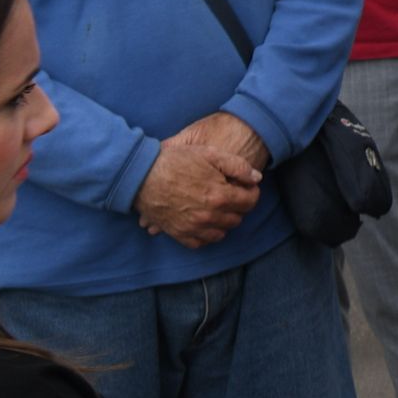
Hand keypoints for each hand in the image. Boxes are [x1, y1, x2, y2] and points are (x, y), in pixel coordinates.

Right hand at [137, 114, 266, 245]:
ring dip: (224, 221)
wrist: (141, 176)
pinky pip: (200, 243)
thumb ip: (238, 166)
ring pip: (221, 233)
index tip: (246, 187)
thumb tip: (256, 178)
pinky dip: (206, 235)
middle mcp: (208, 216)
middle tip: (231, 195)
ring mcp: (192, 228)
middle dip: (238, 207)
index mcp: (219, 196)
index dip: (251, 193)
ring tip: (217, 208)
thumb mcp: (209, 154)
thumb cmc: (175, 161)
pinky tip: (204, 222)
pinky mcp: (178, 234)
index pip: (250, 202)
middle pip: (237, 218)